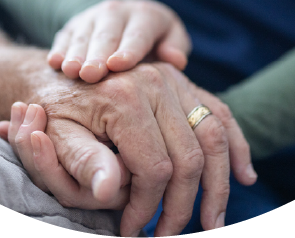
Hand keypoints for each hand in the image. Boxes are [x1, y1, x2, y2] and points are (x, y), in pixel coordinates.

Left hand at [0, 47, 256, 237]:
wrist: (52, 72)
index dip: (148, 208)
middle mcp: (156, 82)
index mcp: (125, 98)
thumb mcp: (52, 135)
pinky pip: (219, 113)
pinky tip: (244, 175)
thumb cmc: (50, 110)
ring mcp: (172, 78)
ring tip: (214, 223)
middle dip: (184, 205)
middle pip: (190, 156)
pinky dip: (236, 146)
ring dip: (220, 184)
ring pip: (213, 136)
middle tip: (169, 236)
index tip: (133, 230)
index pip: (155, 169)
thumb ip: (80, 162)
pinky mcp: (180, 79)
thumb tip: (109, 193)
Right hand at [48, 0, 190, 82]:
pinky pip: (64, 37)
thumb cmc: (154, 40)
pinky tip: (53, 63)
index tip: (118, 65)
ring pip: (83, 35)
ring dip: (75, 54)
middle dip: (97, 54)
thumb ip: (175, 47)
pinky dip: (59, 49)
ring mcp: (91, 18)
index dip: (127, 50)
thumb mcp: (171, 38)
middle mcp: (116, 11)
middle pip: (106, 34)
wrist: (125, 19)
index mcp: (145, 15)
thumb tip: (176, 59)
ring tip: (71, 72)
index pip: (137, 34)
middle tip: (90, 74)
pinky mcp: (72, 26)